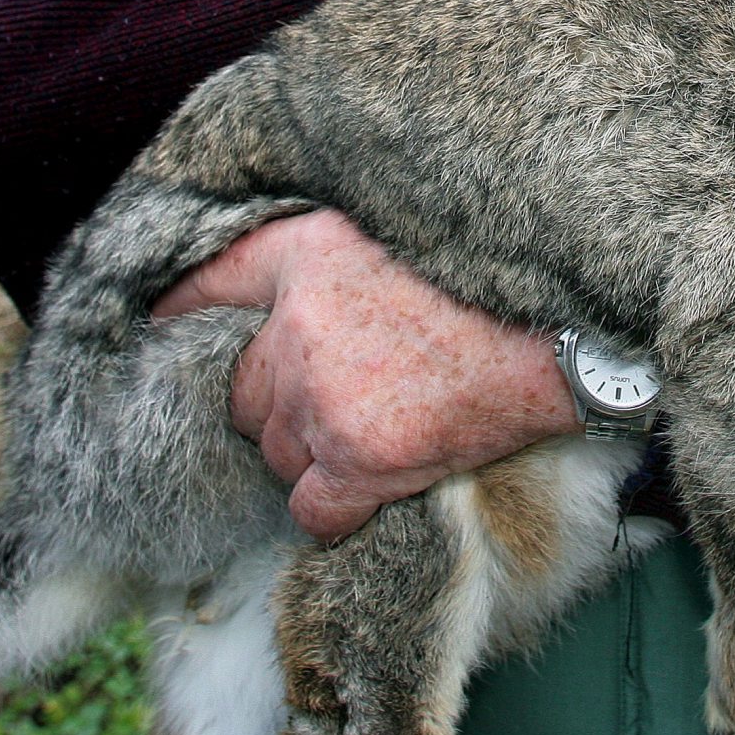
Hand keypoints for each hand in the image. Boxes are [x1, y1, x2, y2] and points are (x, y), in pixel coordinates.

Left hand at [151, 210, 578, 540]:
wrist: (564, 335)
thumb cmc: (494, 278)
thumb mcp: (399, 225)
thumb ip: (327, 246)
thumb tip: (258, 271)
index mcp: (307, 255)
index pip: (211, 287)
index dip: (186, 314)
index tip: (170, 329)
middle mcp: (300, 327)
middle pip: (241, 394)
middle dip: (276, 401)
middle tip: (335, 393)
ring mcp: (326, 401)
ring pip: (276, 453)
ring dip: (309, 452)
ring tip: (369, 429)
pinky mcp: (363, 460)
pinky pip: (313, 509)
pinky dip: (335, 506)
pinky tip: (368, 481)